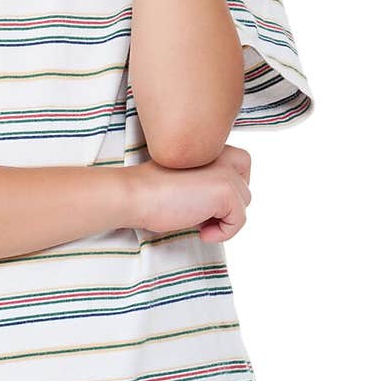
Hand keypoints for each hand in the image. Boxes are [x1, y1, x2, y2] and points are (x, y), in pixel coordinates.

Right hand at [127, 143, 252, 243]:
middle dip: (227, 206)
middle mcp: (223, 154)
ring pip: (243, 205)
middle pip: (244, 187)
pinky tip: (200, 231)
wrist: (136, 194)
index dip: (229, 187)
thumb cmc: (152, 190)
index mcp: (212, 147)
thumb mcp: (187, 178)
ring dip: (223, 220)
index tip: (205, 201)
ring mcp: (226, 172)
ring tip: (197, 222)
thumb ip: (209, 180)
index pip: (242, 164)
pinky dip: (222, 233)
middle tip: (201, 215)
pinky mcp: (226, 191)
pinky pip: (238, 221)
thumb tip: (227, 207)